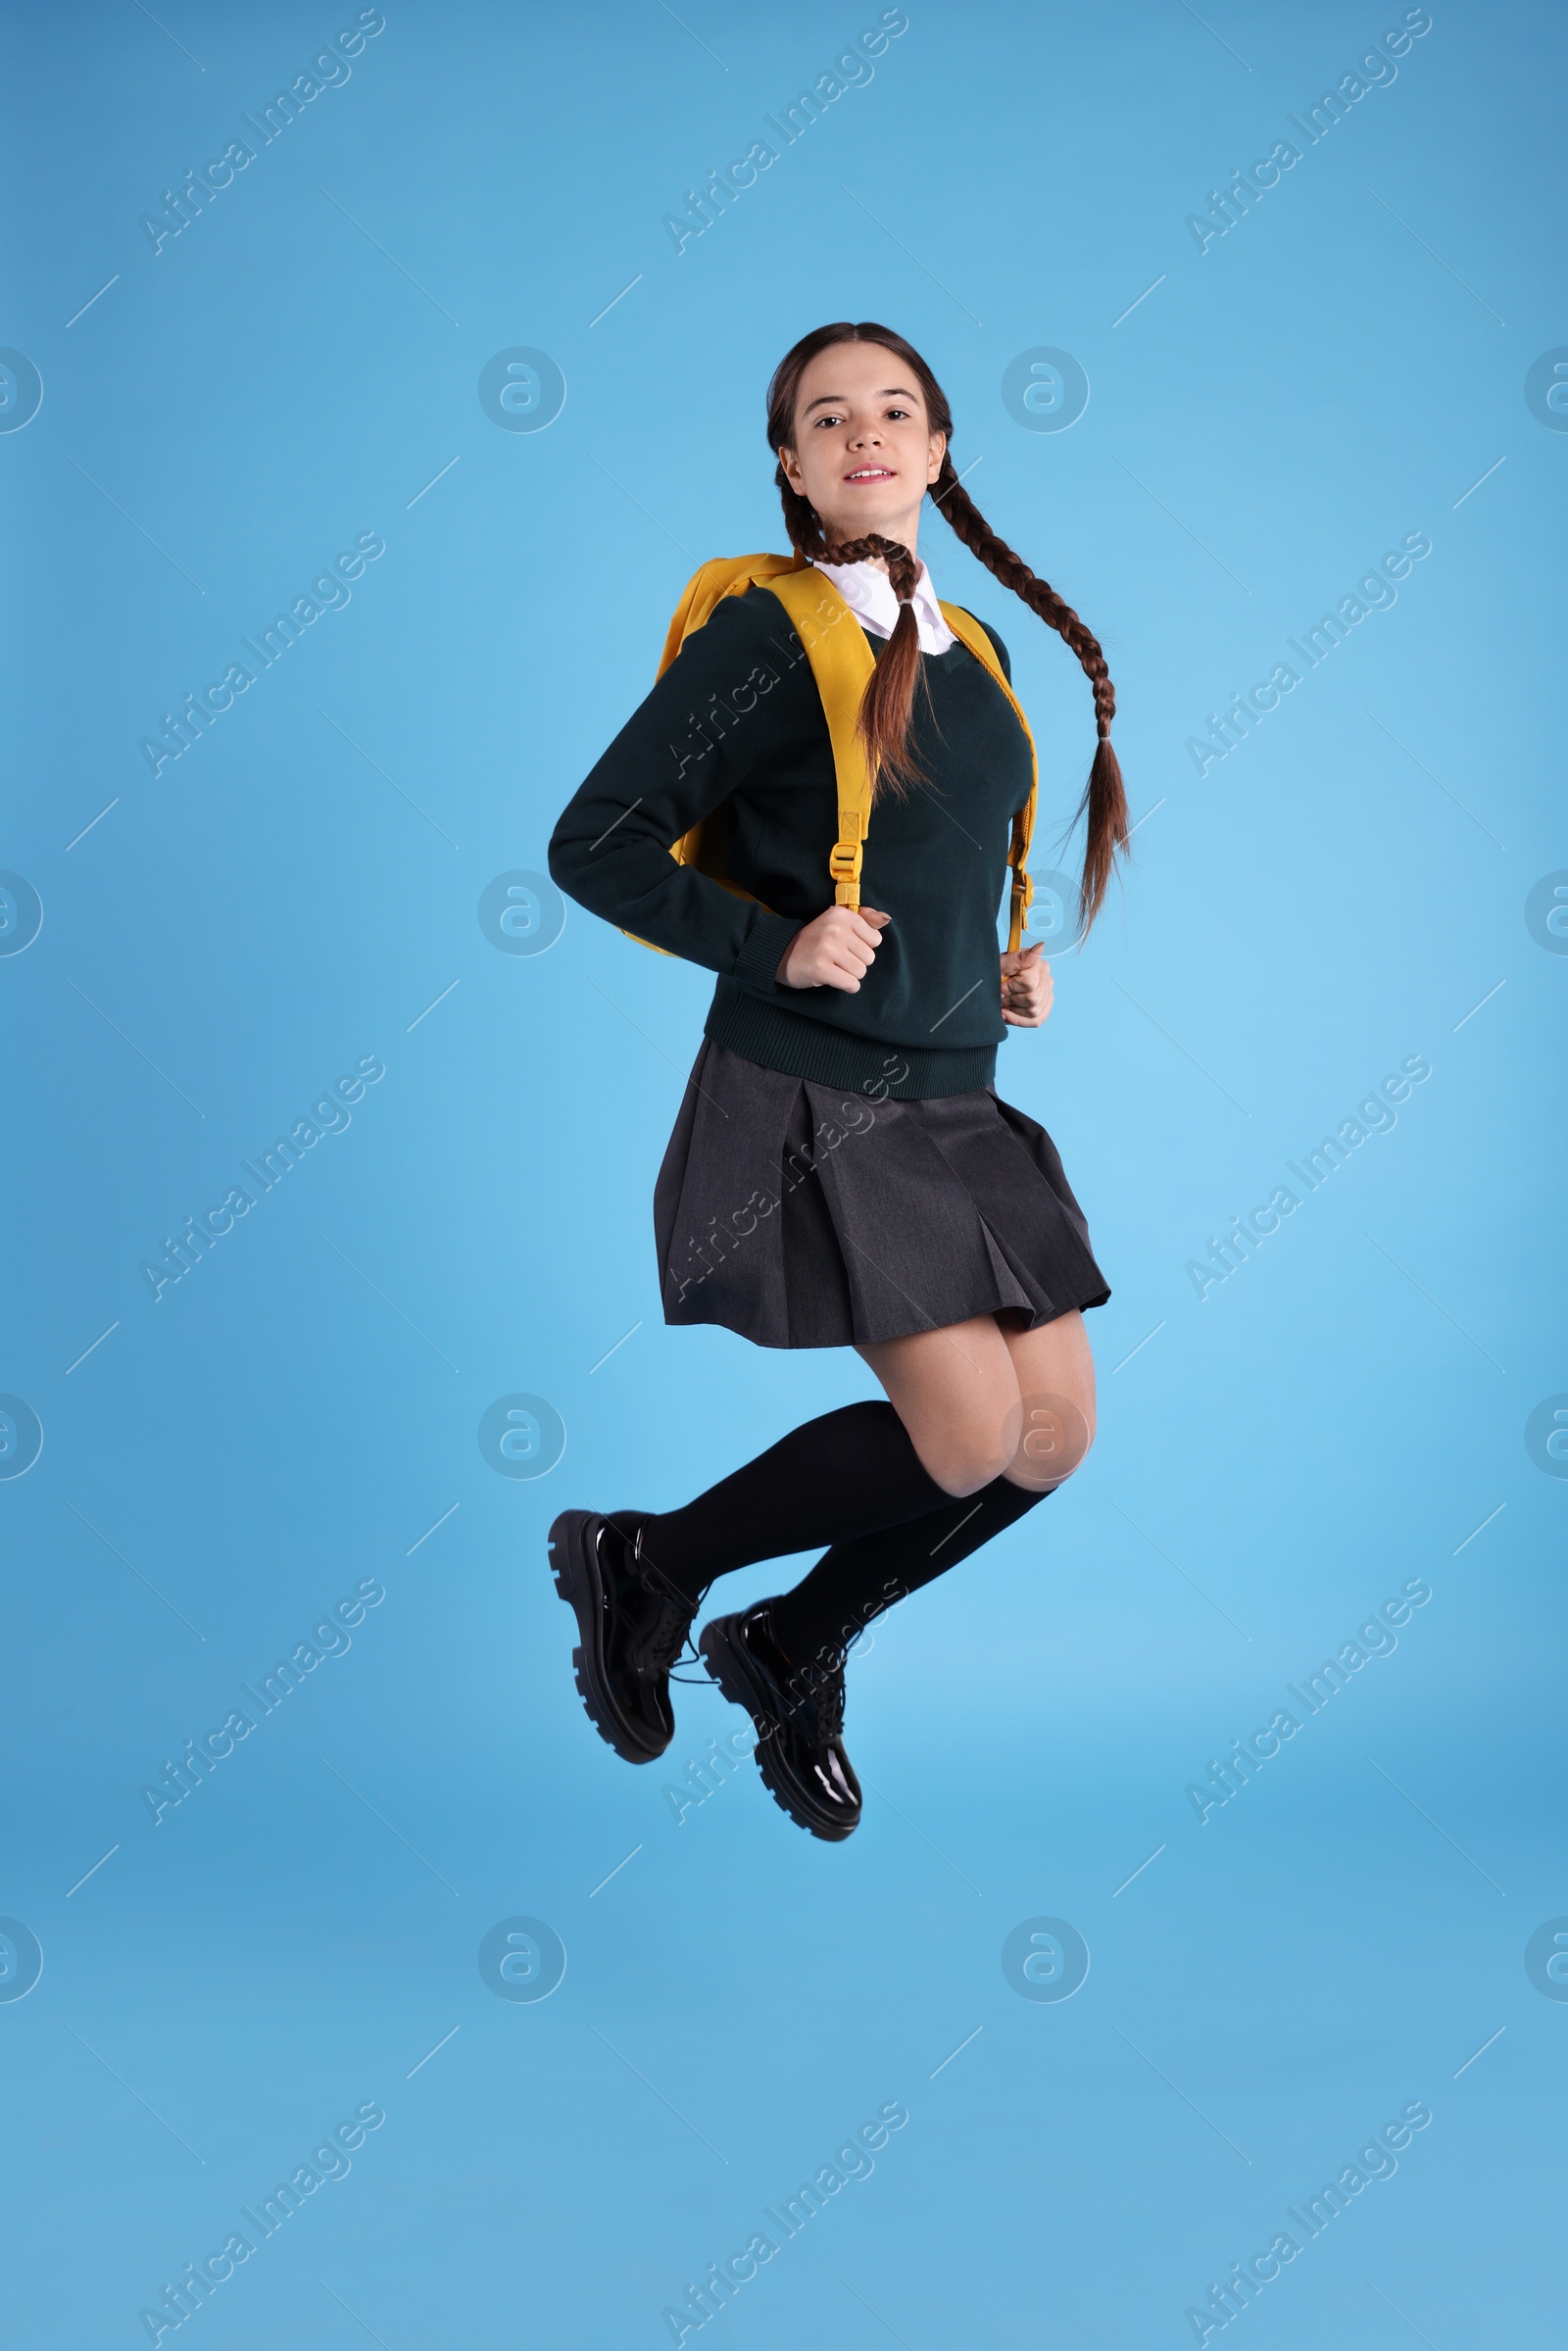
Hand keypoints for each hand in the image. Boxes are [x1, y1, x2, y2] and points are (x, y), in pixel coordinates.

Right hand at [775, 904, 890, 991]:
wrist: (782, 954)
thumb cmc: (815, 940)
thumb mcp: (837, 922)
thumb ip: (864, 918)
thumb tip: (885, 919)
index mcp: (841, 915)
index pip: (875, 939)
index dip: (862, 947)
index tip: (845, 946)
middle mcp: (835, 929)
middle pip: (869, 957)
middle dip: (856, 963)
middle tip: (837, 959)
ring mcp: (827, 948)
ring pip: (861, 972)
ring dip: (850, 975)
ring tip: (834, 968)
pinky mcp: (820, 968)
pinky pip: (851, 984)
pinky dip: (846, 986)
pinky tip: (835, 979)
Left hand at [1000, 940, 1052, 1026]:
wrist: (988, 981)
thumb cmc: (993, 972)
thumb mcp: (1001, 963)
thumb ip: (1020, 958)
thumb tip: (1041, 946)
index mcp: (1038, 965)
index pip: (1029, 983)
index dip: (1010, 988)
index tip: (1000, 985)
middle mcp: (1046, 978)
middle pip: (1033, 999)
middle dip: (1012, 1000)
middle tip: (1001, 996)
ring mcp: (1047, 993)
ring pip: (1035, 1012)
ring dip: (1014, 1011)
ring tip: (1004, 1003)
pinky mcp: (1044, 1007)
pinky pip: (1037, 1021)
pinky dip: (1019, 1020)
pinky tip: (1008, 1013)